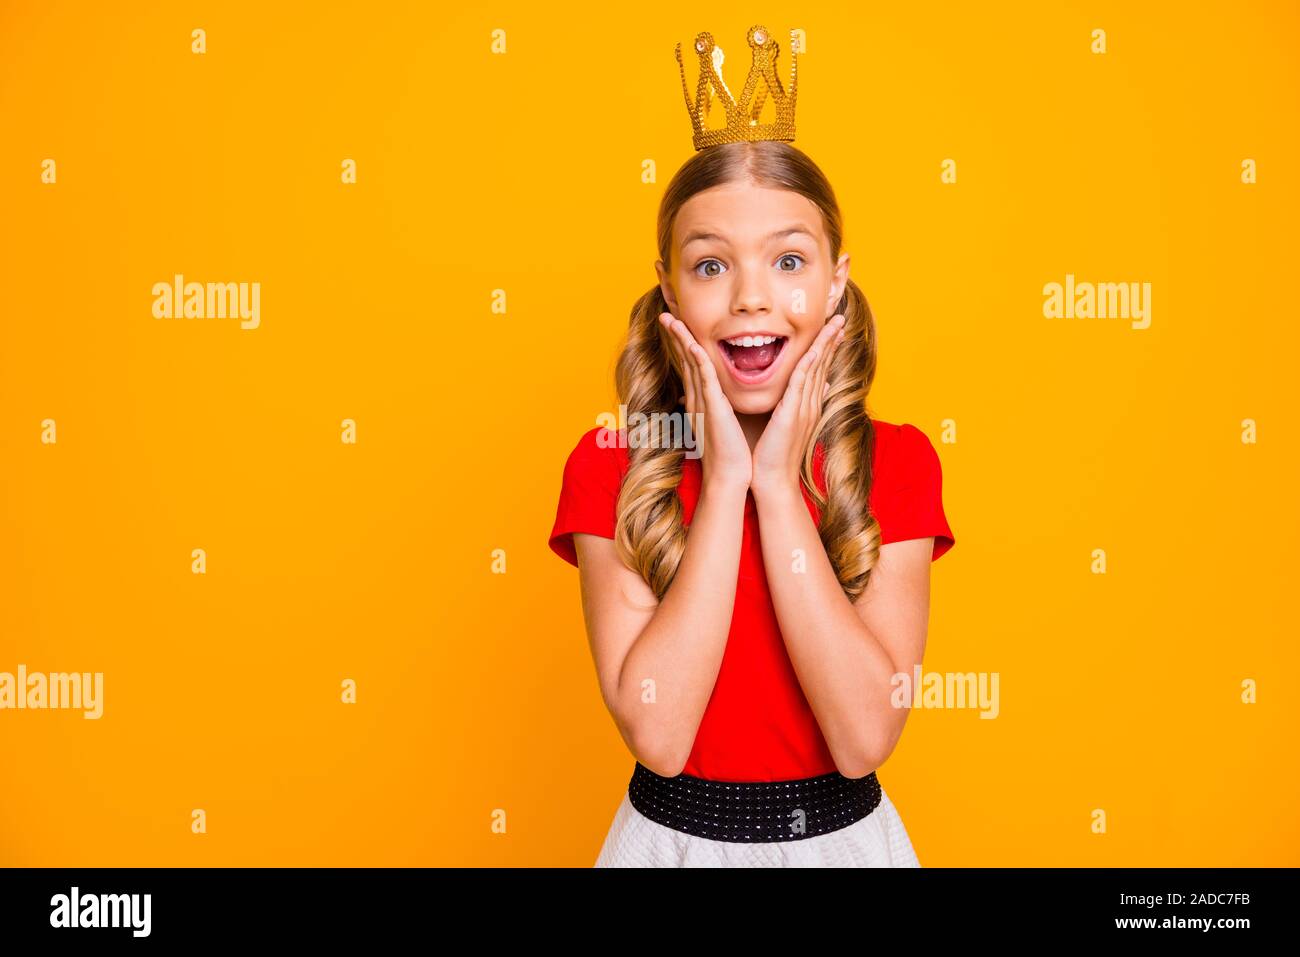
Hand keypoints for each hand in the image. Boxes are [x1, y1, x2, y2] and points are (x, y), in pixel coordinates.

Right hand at [659, 313, 751, 489]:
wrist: (730, 476)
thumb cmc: (732, 454)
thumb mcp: (726, 425)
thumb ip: (724, 408)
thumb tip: (728, 399)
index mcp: (702, 402)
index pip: (692, 367)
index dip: (685, 344)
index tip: (680, 326)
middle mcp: (697, 399)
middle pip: (684, 360)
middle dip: (676, 336)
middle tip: (666, 314)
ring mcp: (702, 402)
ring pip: (689, 363)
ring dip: (680, 339)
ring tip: (670, 319)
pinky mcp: (712, 407)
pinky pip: (703, 377)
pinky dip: (696, 358)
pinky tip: (692, 342)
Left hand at [751, 315, 845, 499]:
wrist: (772, 480)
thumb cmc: (773, 456)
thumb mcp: (786, 426)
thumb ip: (795, 407)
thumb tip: (809, 393)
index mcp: (806, 406)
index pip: (818, 370)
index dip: (826, 348)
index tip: (832, 329)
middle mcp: (810, 404)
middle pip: (823, 364)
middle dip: (831, 339)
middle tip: (840, 317)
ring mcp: (803, 408)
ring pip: (816, 368)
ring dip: (825, 344)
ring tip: (835, 324)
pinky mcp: (792, 413)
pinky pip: (801, 383)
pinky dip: (808, 364)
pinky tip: (814, 348)